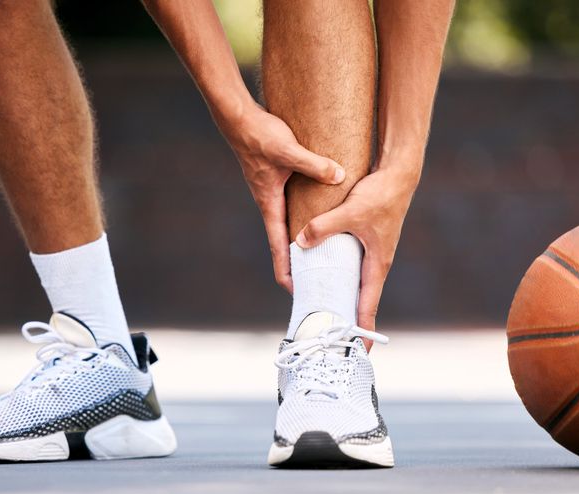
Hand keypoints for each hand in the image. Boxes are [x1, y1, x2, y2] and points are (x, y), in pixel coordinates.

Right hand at [219, 104, 344, 292]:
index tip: (295, 290)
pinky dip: (304, 219)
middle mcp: (270, 203)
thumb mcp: (288, 151)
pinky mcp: (277, 181)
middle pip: (284, 241)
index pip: (278, 246)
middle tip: (314, 280)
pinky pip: (292, 207)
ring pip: (289, 225)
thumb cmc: (259, 136)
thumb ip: (315, 165)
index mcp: (270, 204)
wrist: (239, 118)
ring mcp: (273, 193)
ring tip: (321, 254)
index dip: (286, 270)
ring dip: (301, 241)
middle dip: (297, 262)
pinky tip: (319, 217)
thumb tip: (339, 176)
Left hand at [293, 163, 420, 346]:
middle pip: (361, 299)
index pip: (369, 305)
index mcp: (377, 264)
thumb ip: (324, 226)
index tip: (360, 351)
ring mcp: (372, 253)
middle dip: (349, 319)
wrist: (398, 174)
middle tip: (333, 340)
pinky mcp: (366, 241)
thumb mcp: (350, 211)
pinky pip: (352, 267)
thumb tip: (300, 241)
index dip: (363, 328)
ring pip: (356, 283)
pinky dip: (340, 277)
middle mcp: (376, 263)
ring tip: (325, 315)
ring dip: (343, 298)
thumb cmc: (381, 195)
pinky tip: (324, 277)